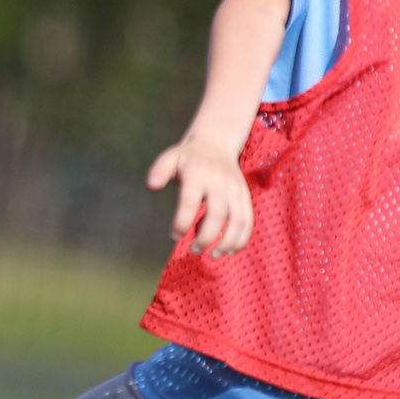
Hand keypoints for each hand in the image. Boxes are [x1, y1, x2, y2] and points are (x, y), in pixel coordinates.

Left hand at [146, 134, 252, 255]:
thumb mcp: (170, 158)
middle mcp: (220, 182)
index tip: (174, 236)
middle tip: (193, 250)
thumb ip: (159, 171)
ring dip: (227, 242)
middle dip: (206, 237)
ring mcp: (236, 189)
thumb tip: (151, 186)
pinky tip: (228, 250)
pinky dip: (241, 239)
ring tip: (213, 255)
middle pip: (217, 214)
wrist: (217, 143)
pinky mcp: (245, 196)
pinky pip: (248, 221)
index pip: (190, 201)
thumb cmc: (188, 157)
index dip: (182, 222)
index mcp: (198, 173)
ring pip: (238, 220)